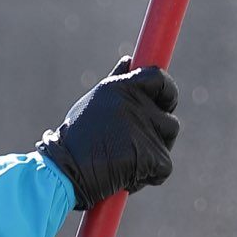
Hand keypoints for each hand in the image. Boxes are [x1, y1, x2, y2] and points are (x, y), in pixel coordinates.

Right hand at [37, 56, 179, 210]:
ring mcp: (145, 130)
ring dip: (153, 151)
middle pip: (168, 116)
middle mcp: (135, 104)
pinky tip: (126, 173)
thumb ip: (118, 81)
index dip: (167, 89)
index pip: (158, 77)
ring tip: (125, 157)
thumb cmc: (78, 136)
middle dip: (160, 129)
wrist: (68, 171)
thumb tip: (129, 61)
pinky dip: (149, 174)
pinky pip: (163, 166)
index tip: (164, 100)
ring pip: (166, 141)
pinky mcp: (153, 156)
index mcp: (121, 87)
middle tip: (140, 140)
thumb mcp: (94, 101)